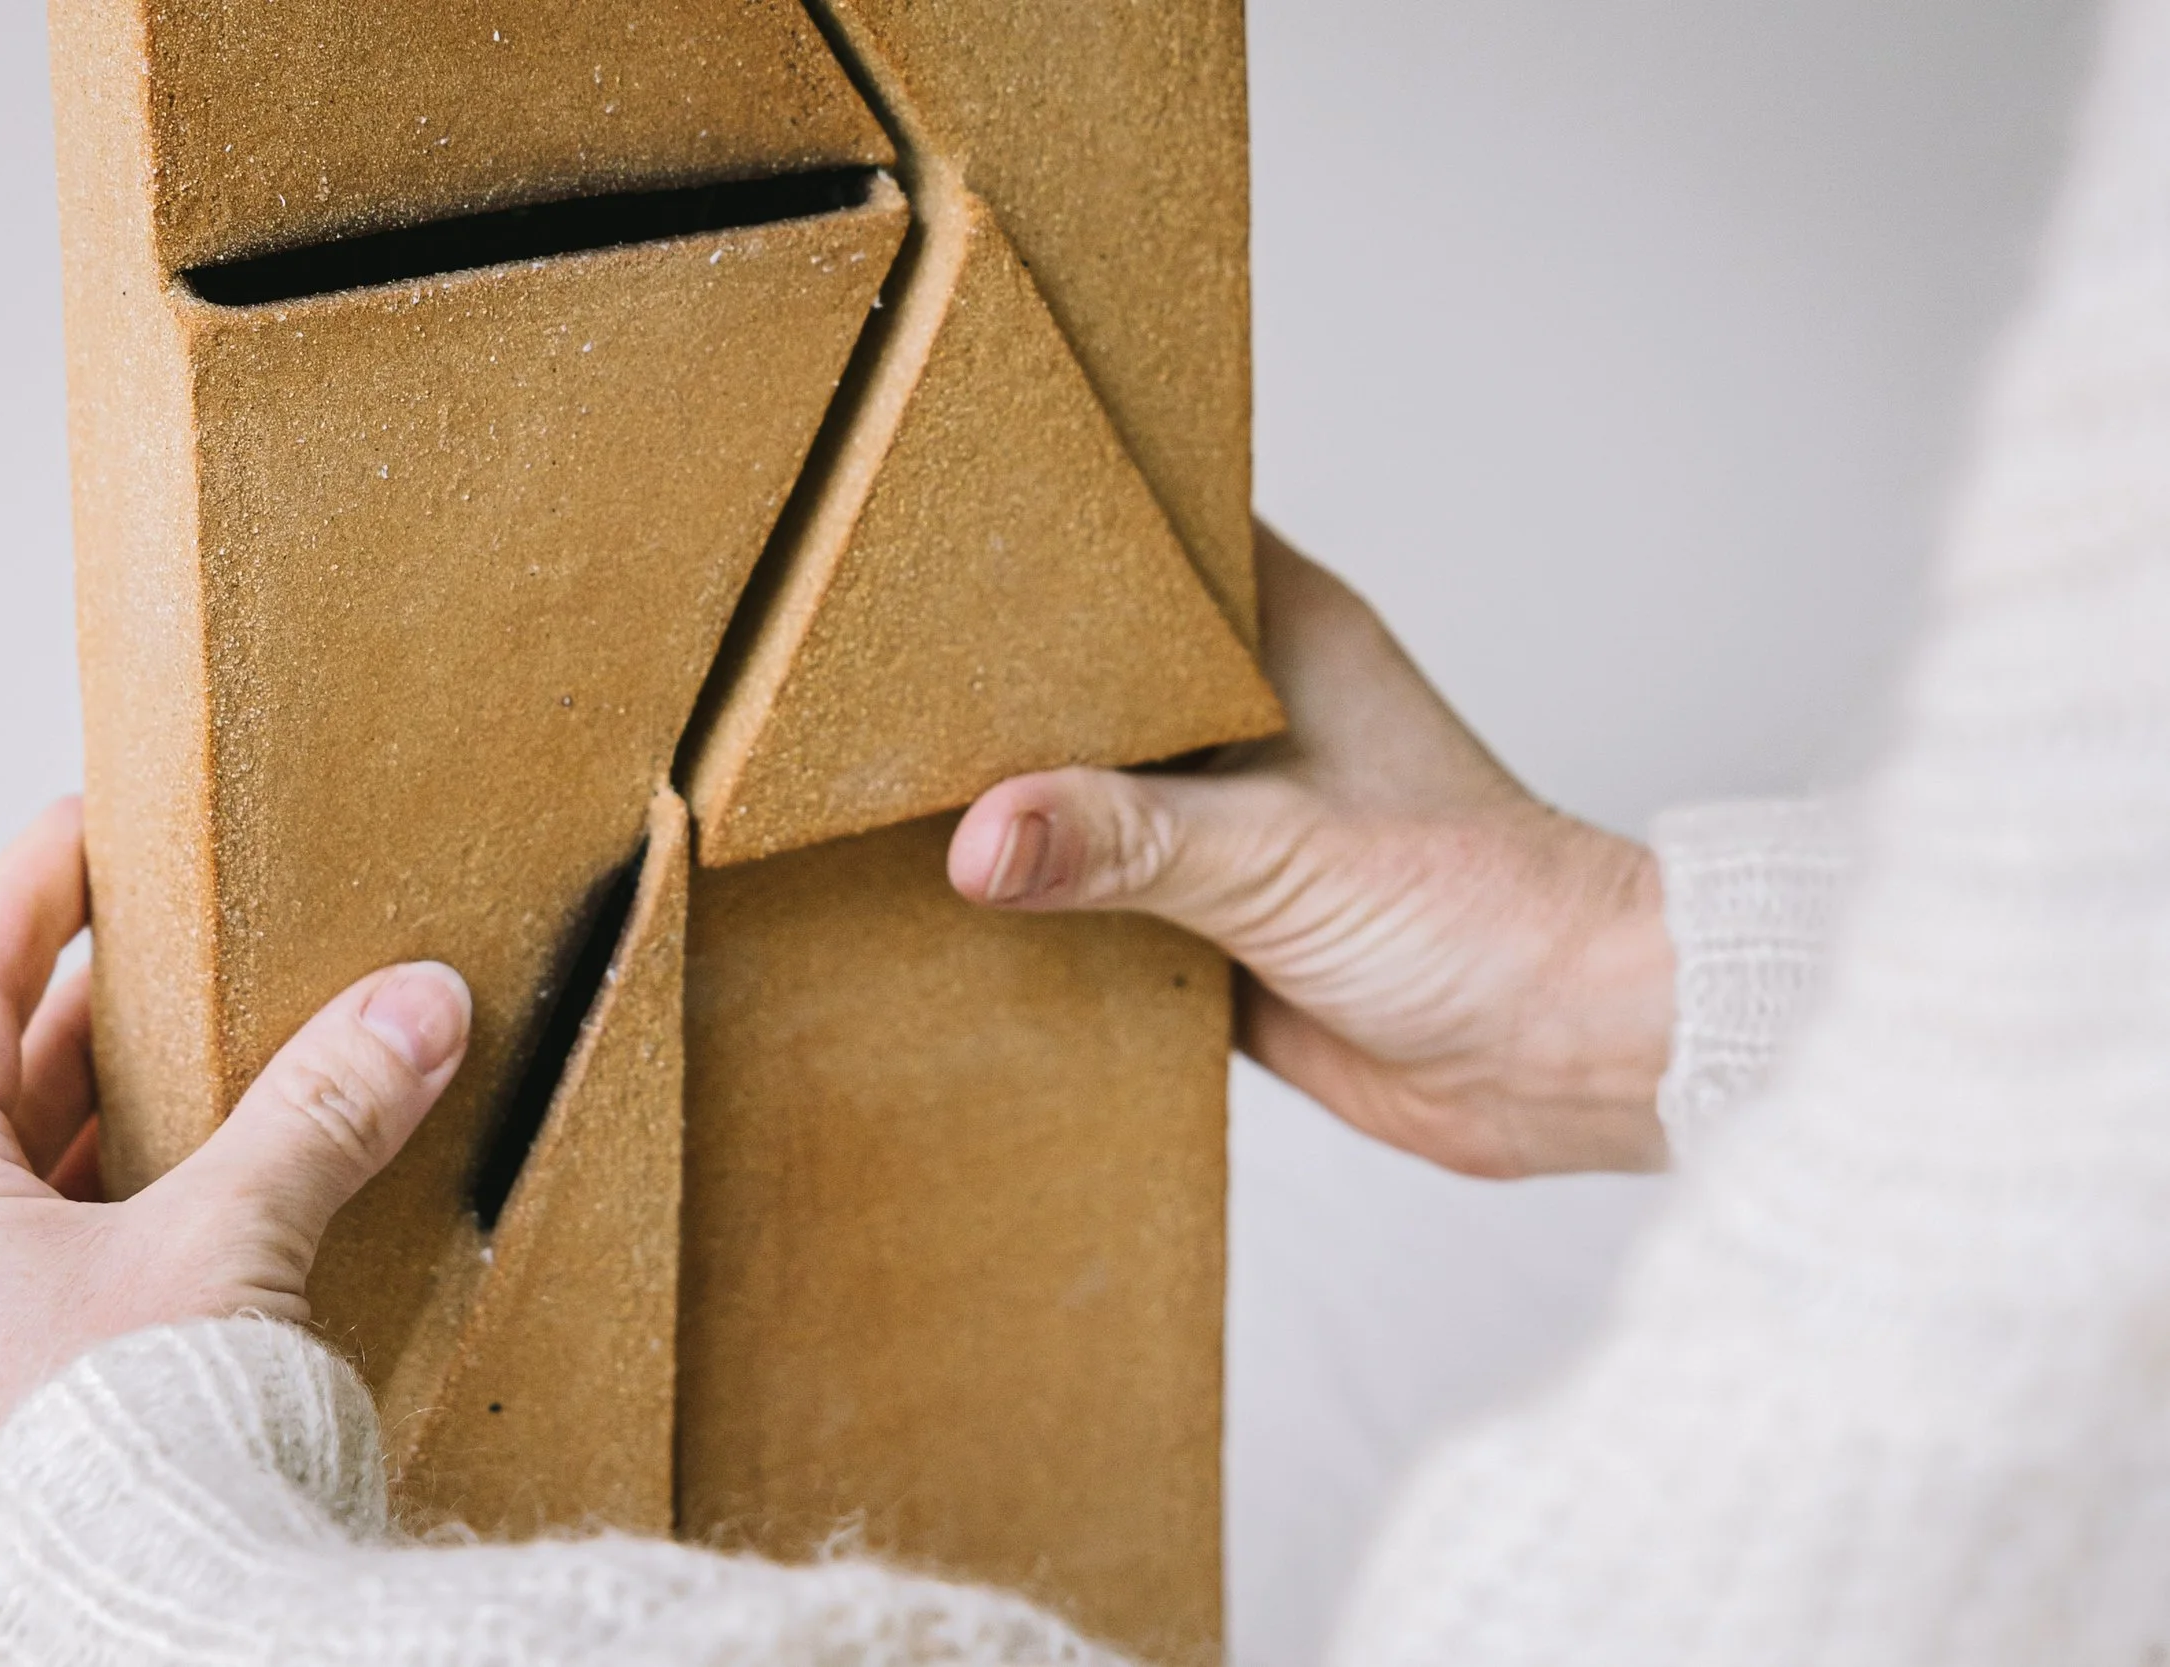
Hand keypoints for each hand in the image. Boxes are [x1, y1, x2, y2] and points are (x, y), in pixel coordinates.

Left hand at [0, 797, 471, 1521]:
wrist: (149, 1630)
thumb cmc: (130, 1447)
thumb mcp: (233, 1239)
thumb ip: (323, 1109)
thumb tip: (414, 1004)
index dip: (22, 897)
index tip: (85, 823)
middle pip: (9, 1092)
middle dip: (103, 1008)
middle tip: (186, 932)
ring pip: (62, 1186)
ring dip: (149, 1113)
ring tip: (245, 1052)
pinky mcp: (66, 1410)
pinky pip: (110, 1268)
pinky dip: (181, 1206)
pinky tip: (264, 1200)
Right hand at [948, 523, 1672, 1177]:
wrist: (1550, 1057)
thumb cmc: (1477, 911)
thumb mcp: (1277, 854)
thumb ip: (1121, 840)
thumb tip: (978, 841)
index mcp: (1279, 632)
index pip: (1146, 537)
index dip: (1047, 519)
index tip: (931, 514)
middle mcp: (1243, 709)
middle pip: (1088, 668)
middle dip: (995, 677)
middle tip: (870, 662)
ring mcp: (1221, 813)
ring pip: (1082, 782)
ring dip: (1011, 796)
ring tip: (879, 779)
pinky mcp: (1207, 911)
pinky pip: (1094, 890)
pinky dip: (1038, 900)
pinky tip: (949, 901)